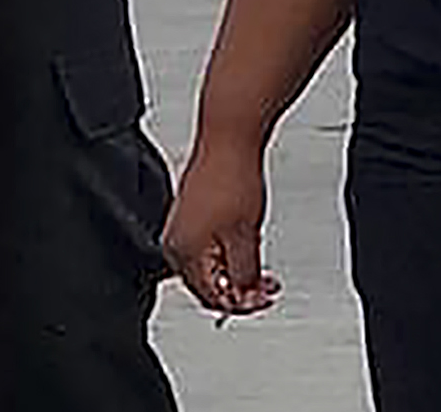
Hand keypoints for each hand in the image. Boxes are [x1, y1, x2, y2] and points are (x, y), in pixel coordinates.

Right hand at [163, 139, 282, 318]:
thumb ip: (244, 272)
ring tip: (261, 270)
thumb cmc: (232, 176)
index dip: (242, 304)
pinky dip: (227, 254)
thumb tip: (245, 297)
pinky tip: (245, 249)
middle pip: (207, 283)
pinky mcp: (189, 214)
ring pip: (208, 266)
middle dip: (238, 289)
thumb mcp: (245, 235)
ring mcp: (180, 228)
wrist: (229, 137)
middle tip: (266, 288)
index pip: (211, 297)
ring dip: (234, 272)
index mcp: (182, 253)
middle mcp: (174, 243)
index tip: (264, 299)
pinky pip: (206, 247)